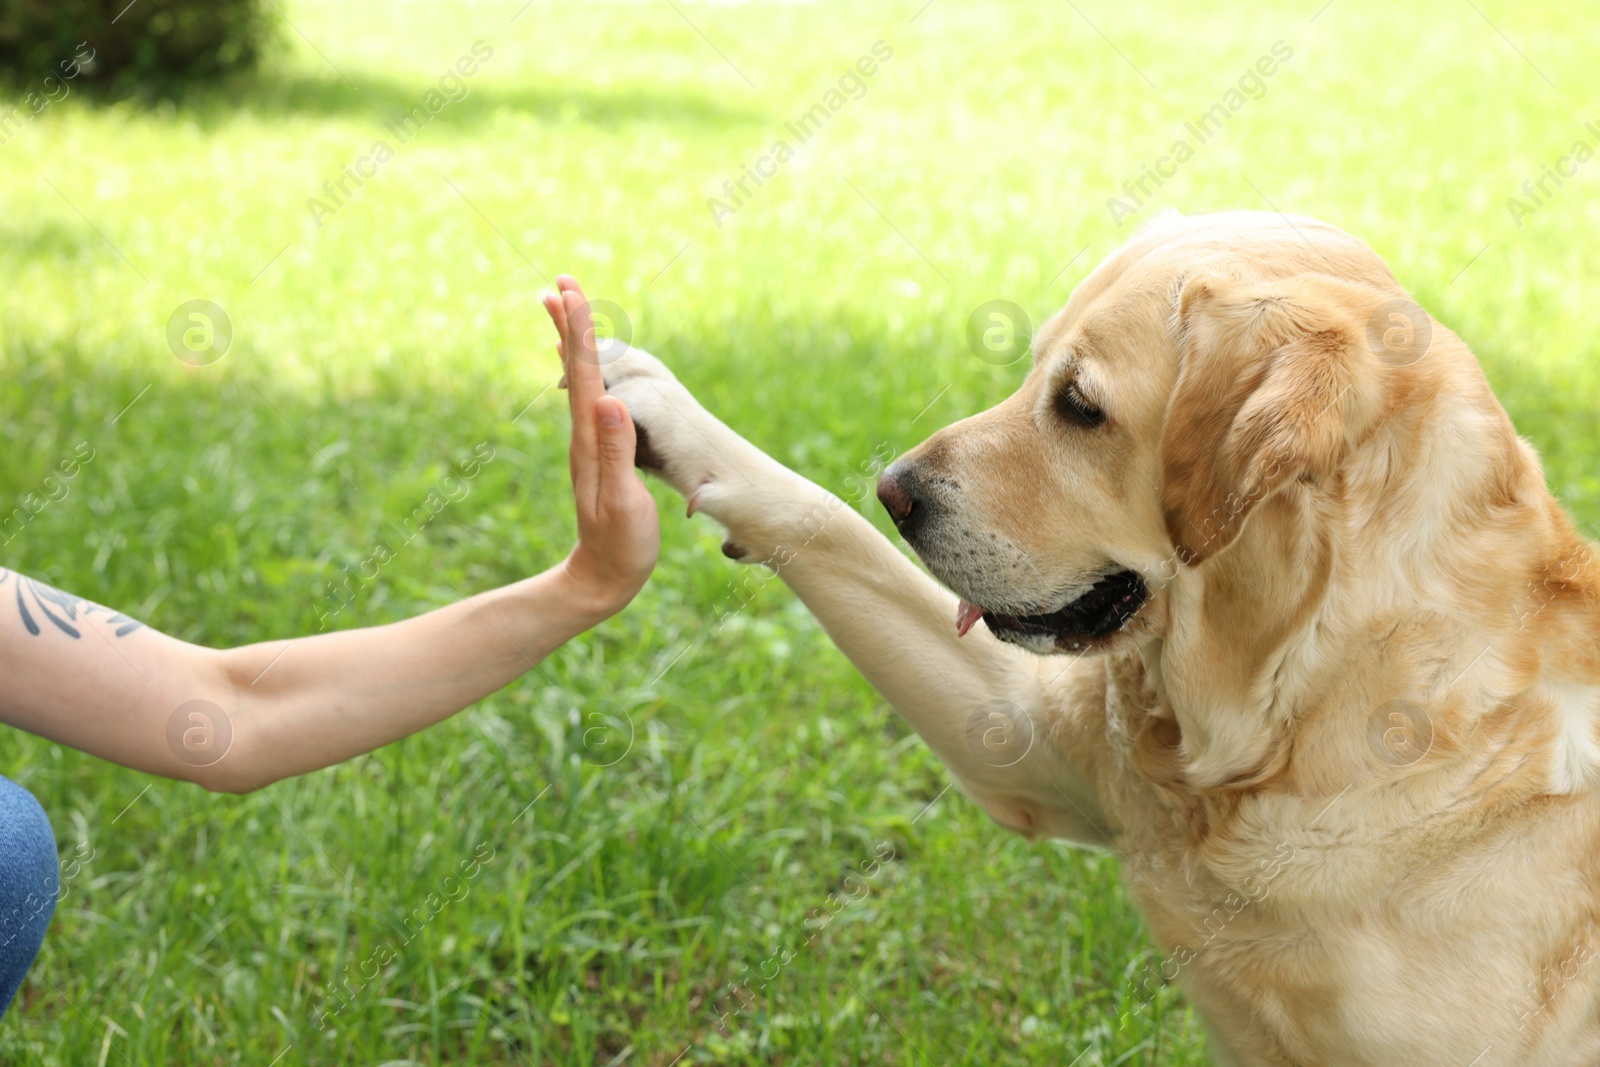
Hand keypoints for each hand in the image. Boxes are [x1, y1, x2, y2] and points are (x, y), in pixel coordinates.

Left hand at [543, 276, 659, 616]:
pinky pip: (590, 402)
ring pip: (581, 382)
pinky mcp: (599, 455)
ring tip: (569, 311)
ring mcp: (589, 445)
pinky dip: (588, 374)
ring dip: (576, 344)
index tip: (573, 291)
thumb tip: (609, 400)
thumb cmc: (620, 544)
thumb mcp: (624, 500)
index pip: (584, 375)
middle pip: (575, 369)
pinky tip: (589, 370)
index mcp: (591, 440)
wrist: (603, 578)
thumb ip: (618, 451)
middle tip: (562, 283)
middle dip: (571, 325)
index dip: (580, 331)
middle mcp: (584, 436)